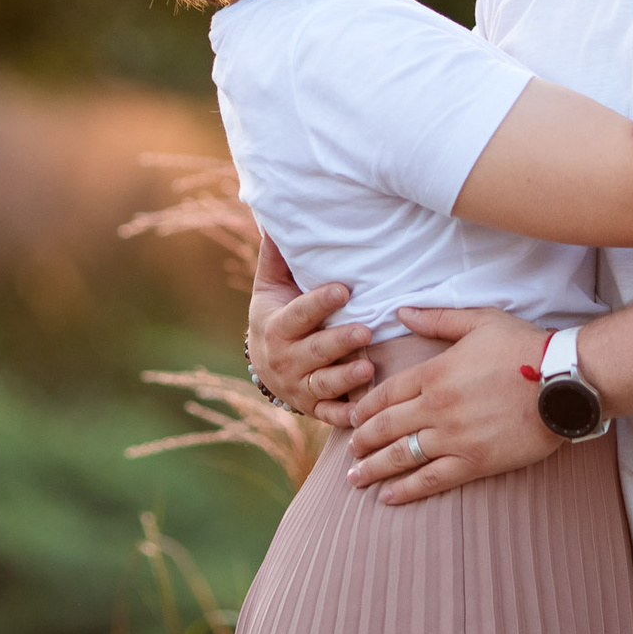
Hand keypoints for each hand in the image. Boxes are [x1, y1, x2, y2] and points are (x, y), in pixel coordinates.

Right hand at [248, 236, 370, 428]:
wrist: (264, 364)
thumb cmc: (276, 314)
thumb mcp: (270, 286)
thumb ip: (277, 256)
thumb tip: (275, 217)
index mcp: (276, 327)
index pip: (298, 314)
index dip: (319, 303)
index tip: (343, 289)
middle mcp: (286, 360)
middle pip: (313, 351)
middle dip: (338, 342)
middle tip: (366, 329)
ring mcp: (300, 386)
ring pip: (323, 385)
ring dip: (346, 379)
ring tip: (368, 367)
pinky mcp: (314, 407)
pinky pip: (329, 414)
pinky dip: (345, 416)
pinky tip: (363, 413)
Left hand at [344, 307, 559, 503]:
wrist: (563, 381)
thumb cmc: (524, 347)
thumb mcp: (479, 321)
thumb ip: (437, 320)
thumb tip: (402, 311)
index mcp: (434, 372)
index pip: (385, 394)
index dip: (363, 408)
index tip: (351, 417)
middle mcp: (437, 407)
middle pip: (385, 427)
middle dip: (361, 441)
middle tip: (349, 451)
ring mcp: (454, 437)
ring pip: (401, 456)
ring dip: (374, 469)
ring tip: (356, 479)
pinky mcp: (475, 462)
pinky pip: (432, 479)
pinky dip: (407, 489)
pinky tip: (388, 496)